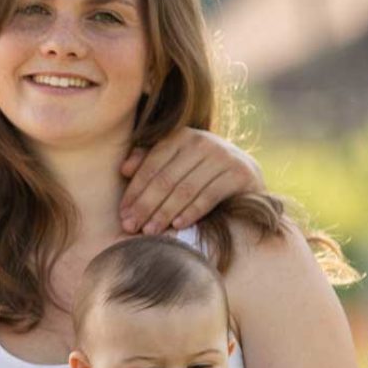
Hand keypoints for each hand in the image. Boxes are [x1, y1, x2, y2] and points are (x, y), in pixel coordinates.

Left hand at [120, 127, 262, 234]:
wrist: (245, 175)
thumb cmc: (200, 171)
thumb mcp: (174, 163)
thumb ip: (148, 162)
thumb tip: (124, 169)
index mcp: (181, 136)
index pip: (151, 166)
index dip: (134, 191)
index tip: (122, 214)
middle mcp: (202, 141)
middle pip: (165, 180)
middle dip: (145, 206)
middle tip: (131, 226)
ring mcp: (223, 156)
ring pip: (185, 190)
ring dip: (164, 213)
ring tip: (150, 231)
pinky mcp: (239, 173)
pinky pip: (209, 196)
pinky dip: (191, 212)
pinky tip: (177, 225)